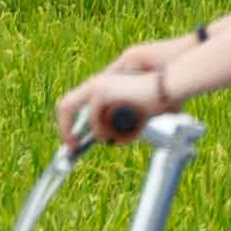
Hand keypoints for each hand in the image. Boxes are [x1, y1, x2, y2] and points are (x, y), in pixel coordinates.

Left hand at [57, 45, 172, 150]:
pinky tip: (109, 137)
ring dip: (85, 132)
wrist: (166, 86)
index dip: (69, 123)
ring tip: (102, 141)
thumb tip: (109, 139)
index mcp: (101, 85)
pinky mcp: (103, 93)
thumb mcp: (131, 115)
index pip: (75, 104)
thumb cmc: (153, 99)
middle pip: (64, 106)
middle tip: (71, 147)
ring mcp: (98, 86)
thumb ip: (117, 124)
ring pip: (76, 113)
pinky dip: (99, 132)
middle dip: (64, 128)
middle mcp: (95, 83)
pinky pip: (93, 120)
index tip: (72, 141)